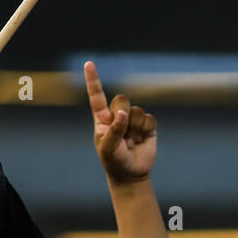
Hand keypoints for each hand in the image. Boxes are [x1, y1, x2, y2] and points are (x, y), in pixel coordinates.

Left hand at [84, 62, 156, 182]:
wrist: (131, 174)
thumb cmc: (114, 161)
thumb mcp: (108, 148)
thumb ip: (114, 130)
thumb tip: (122, 113)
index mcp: (103, 118)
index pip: (97, 96)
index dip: (93, 80)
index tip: (88, 63)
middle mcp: (117, 115)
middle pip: (122, 99)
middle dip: (123, 114)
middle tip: (123, 132)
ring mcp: (133, 119)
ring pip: (136, 111)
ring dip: (135, 128)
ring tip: (132, 140)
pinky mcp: (147, 125)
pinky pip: (149, 119)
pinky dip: (146, 130)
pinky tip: (141, 139)